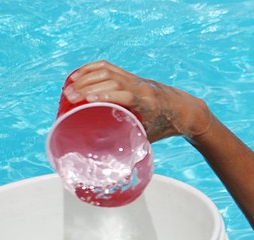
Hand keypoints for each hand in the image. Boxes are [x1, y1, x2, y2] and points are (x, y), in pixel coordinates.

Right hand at [60, 60, 214, 141]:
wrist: (185, 109)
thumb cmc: (166, 126)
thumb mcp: (149, 136)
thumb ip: (130, 141)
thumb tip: (108, 158)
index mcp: (147, 102)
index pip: (124, 94)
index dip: (105, 95)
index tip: (87, 100)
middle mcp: (140, 86)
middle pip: (110, 80)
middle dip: (87, 87)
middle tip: (68, 97)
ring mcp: (135, 78)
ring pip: (106, 71)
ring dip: (85, 77)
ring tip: (68, 89)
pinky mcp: (130, 75)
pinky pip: (108, 67)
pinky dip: (90, 69)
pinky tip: (77, 76)